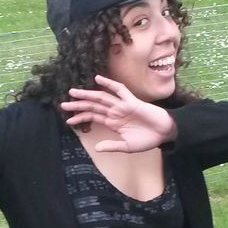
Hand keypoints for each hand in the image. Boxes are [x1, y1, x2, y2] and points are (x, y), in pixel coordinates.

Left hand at [60, 75, 177, 152]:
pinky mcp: (132, 102)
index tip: (68, 120)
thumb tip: (96, 148)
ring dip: (87, 95)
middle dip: (78, 105)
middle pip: (93, 106)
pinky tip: (98, 79)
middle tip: (63, 104)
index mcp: (113, 123)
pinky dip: (109, 84)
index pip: (93, 117)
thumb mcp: (127, 146)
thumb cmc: (148, 139)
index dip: (81, 118)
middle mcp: (115, 112)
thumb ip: (112, 146)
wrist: (164, 133)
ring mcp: (122, 106)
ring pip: (101, 98)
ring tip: (73, 92)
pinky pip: (120, 90)